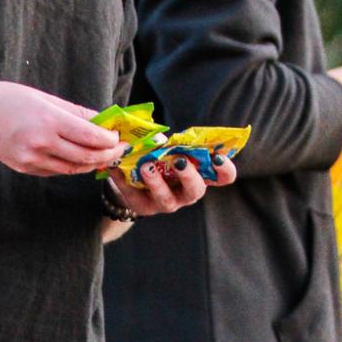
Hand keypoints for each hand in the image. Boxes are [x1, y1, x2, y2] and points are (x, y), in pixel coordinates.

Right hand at [0, 84, 127, 176]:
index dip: (110, 140)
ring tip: (105, 155)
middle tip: (119, 149)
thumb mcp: (47, 99)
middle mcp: (41, 143)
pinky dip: (73, 166)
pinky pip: (57, 171)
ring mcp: (32, 159)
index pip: (90, 136)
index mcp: (48, 121)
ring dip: (93, 163)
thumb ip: (77, 113)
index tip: (119, 137)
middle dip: (107, 154)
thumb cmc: (12, 100)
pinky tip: (82, 159)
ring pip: (74, 168)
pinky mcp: (26, 169)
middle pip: (86, 156)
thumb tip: (104, 121)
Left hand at [104, 150, 236, 219]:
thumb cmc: (159, 158)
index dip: (225, 170)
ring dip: (158, 182)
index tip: (217, 157)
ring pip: (167, 199)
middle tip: (180, 161)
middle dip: (190, 176)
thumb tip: (158, 135)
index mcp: (199, 175)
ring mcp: (166, 202)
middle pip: (196, 191)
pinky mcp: (143, 206)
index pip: (223, 177)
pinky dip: (125, 181)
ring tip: (146, 166)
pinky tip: (117, 168)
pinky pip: (135, 196)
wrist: (133, 177)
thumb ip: (169, 141)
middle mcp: (186, 193)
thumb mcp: (168, 147)